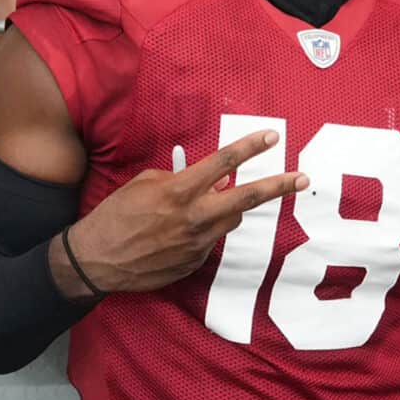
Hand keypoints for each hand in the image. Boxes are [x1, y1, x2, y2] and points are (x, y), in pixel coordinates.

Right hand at [63, 125, 309, 293]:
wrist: (97, 260)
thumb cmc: (116, 214)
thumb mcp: (144, 184)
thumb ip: (181, 179)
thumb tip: (214, 182)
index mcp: (179, 191)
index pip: (223, 163)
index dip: (250, 147)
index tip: (271, 137)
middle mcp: (194, 217)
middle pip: (246, 199)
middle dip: (278, 186)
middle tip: (302, 178)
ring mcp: (197, 244)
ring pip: (231, 220)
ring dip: (228, 209)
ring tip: (203, 205)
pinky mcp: (195, 262)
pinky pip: (211, 240)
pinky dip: (204, 230)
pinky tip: (176, 233)